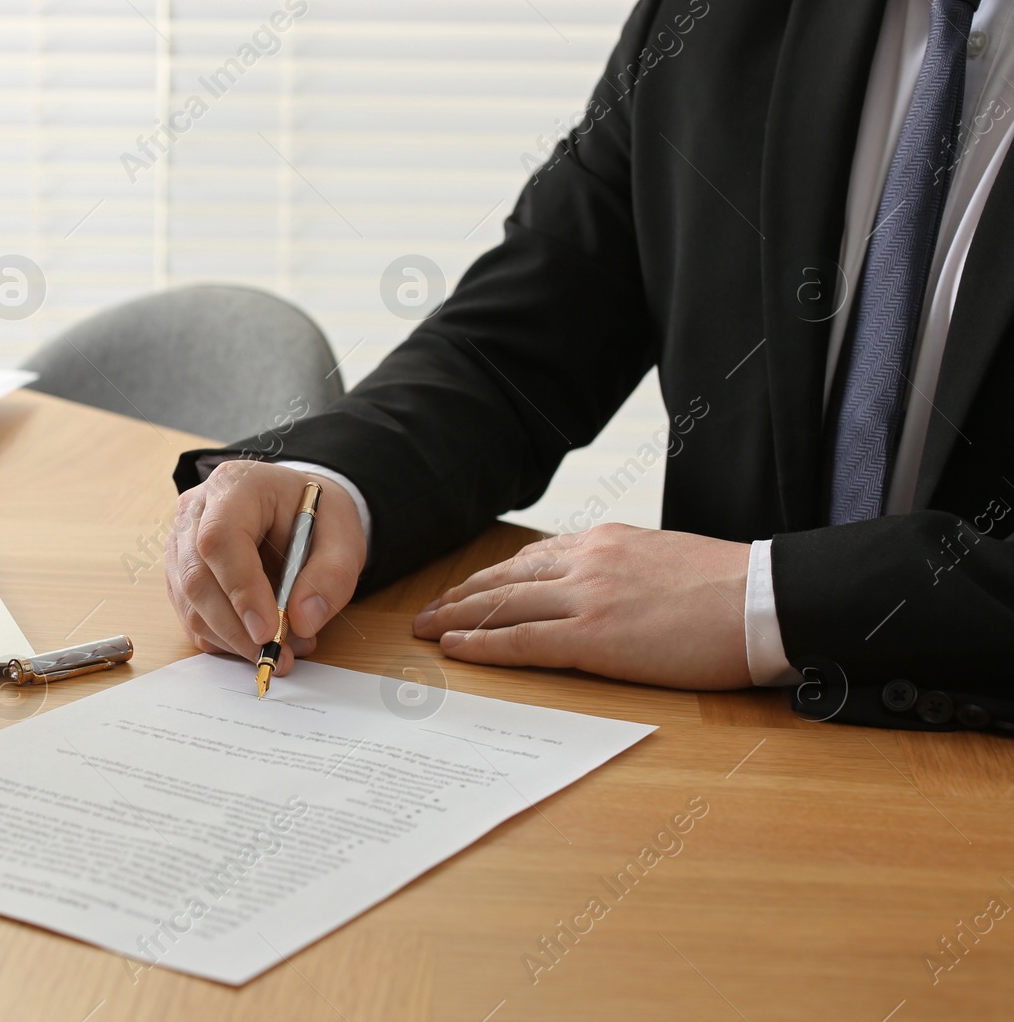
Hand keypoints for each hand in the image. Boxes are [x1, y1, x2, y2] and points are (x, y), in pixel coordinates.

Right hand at [165, 461, 366, 674]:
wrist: (295, 510)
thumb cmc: (315, 517)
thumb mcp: (344, 536)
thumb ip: (333, 576)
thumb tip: (302, 621)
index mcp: (235, 486)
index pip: (220, 537)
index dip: (241, 589)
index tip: (268, 630)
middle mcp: (196, 511)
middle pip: (197, 577)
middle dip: (236, 627)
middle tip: (278, 654)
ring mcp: (181, 543)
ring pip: (190, 605)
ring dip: (233, 639)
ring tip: (282, 647)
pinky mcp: (179, 574)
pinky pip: (191, 618)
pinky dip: (224, 639)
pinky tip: (258, 638)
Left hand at [411, 523, 752, 689]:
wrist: (764, 600)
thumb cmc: (730, 589)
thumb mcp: (668, 561)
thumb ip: (627, 571)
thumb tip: (610, 591)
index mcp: (607, 541)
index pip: (532, 558)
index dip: (492, 578)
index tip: (467, 590)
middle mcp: (587, 561)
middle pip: (504, 579)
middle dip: (460, 596)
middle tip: (426, 612)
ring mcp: (587, 597)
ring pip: (501, 606)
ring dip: (455, 619)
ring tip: (425, 631)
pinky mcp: (593, 636)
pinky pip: (520, 642)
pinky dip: (481, 645)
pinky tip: (455, 649)